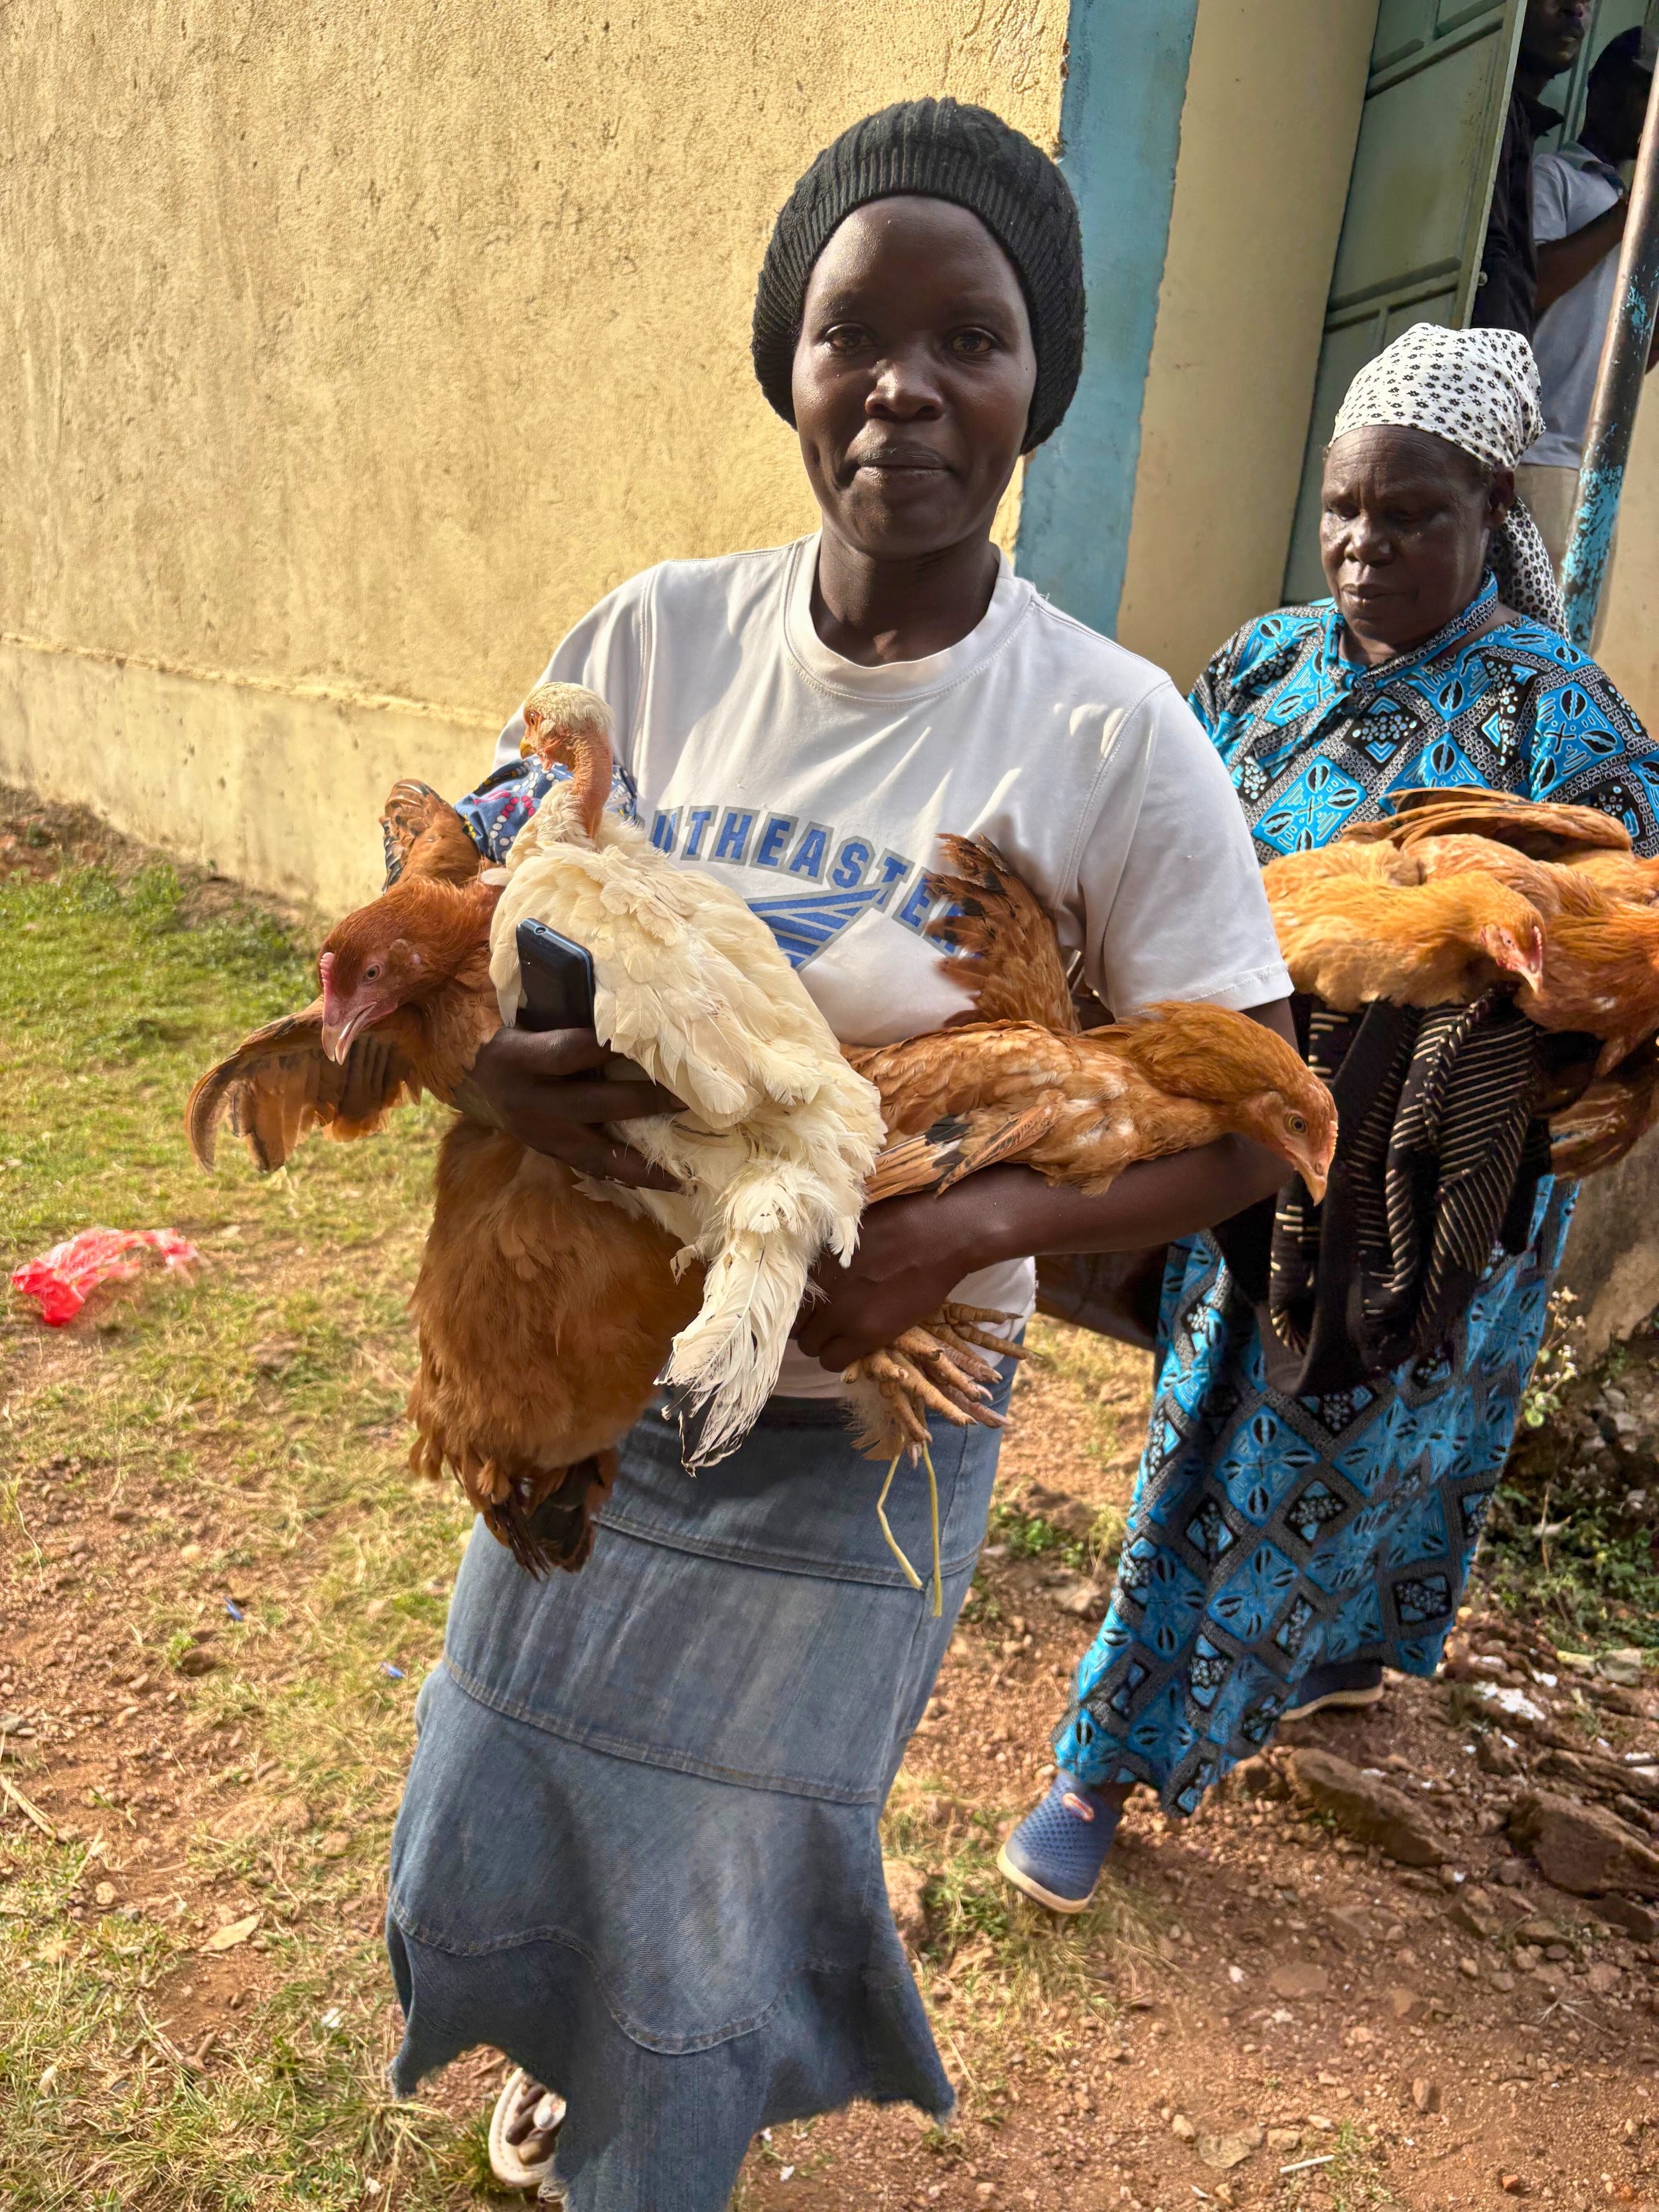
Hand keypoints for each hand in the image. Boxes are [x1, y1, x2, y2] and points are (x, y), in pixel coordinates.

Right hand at [468, 1026, 682, 1187]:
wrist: (474, 1069)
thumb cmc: (512, 1029)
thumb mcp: (527, 1015)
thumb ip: (565, 1011)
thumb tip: (626, 1000)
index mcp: (520, 1058)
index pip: (570, 1052)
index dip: (607, 1047)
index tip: (651, 1039)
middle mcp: (531, 1101)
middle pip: (595, 1104)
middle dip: (644, 1102)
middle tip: (687, 1100)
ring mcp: (539, 1134)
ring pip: (596, 1155)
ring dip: (642, 1166)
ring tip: (683, 1178)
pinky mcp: (548, 1152)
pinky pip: (591, 1168)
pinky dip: (626, 1176)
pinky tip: (660, 1182)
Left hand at [795, 1185, 987, 1371]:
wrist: (938, 1235)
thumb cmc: (899, 1222)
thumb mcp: (848, 1233)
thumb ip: (826, 1258)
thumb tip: (814, 1273)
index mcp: (813, 1262)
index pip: (786, 1299)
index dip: (799, 1306)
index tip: (813, 1307)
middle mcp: (820, 1290)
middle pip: (794, 1326)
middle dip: (809, 1326)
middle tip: (829, 1323)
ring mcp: (842, 1314)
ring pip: (811, 1348)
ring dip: (824, 1343)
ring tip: (844, 1334)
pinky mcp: (868, 1333)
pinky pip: (835, 1362)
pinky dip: (840, 1358)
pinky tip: (855, 1345)